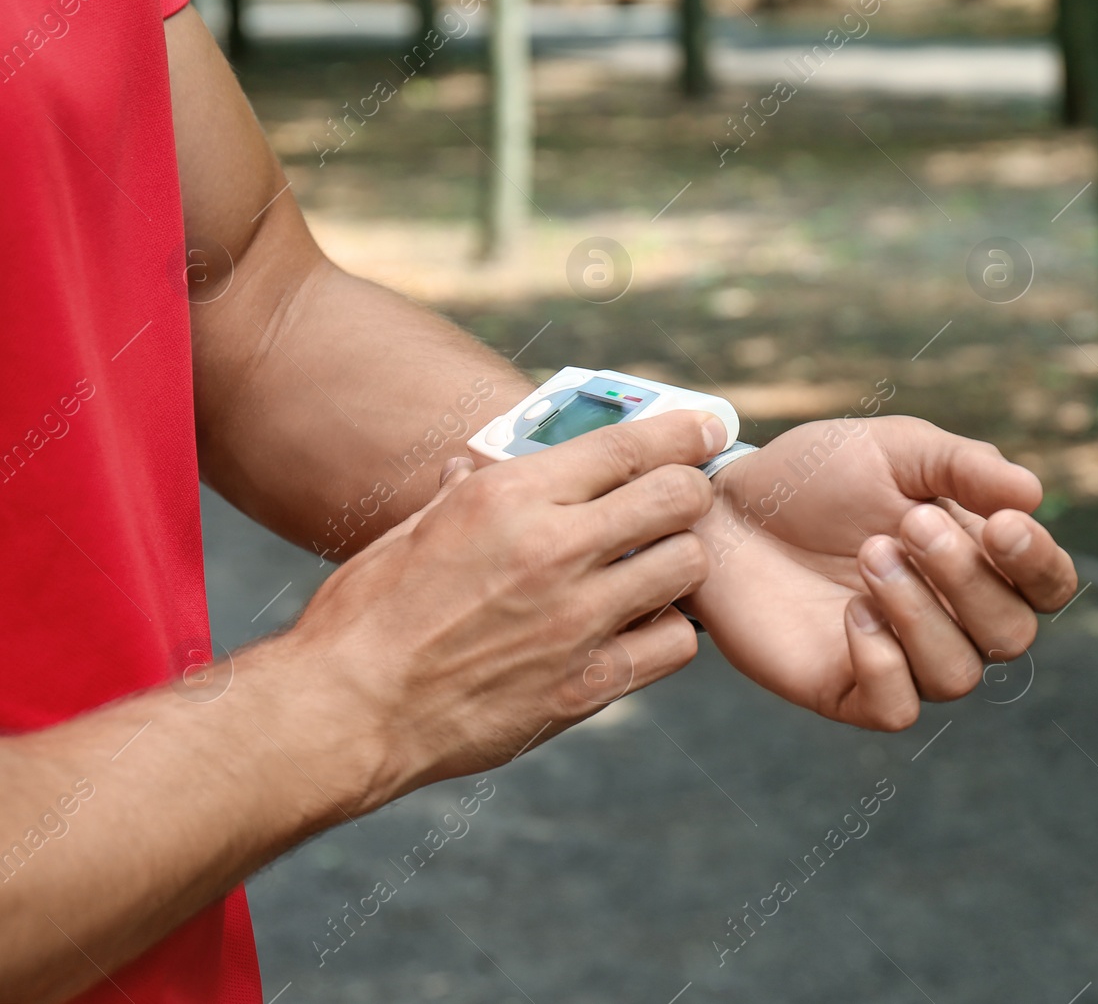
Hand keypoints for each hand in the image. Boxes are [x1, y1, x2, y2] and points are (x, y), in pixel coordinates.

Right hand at [287, 410, 725, 804]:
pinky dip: (666, 632)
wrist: (345, 713)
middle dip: (690, 492)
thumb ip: (465, 494)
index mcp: (509, 496)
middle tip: (682, 502)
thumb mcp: (411, 529)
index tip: (708, 427)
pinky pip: (674, 643)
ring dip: (680, 563)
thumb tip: (479, 466)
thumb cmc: (366, 616)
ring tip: (653, 571)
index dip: (684, 431)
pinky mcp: (588, 684)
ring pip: (688, 567)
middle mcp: (554, 548)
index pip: (629, 445)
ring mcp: (578, 619)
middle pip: (680, 497)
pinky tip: (638, 630)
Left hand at [686, 415, 1076, 730]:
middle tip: (910, 525)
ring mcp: (901, 659)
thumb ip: (964, 465)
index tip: (1001, 524)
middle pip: (1010, 634)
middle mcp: (951, 619)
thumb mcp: (894, 449)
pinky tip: (851, 611)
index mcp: (978, 560)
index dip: (1039, 564)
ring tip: (870, 555)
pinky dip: (884, 661)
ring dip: (921, 613)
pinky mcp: (847, 689)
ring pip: (959, 675)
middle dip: (967, 578)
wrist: (725, 508)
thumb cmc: (816, 476)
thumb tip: (1032, 492)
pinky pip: (898, 707)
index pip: (1046, 586)